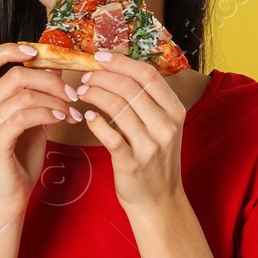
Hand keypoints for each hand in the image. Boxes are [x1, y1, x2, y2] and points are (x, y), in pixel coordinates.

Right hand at [0, 43, 75, 218]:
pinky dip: (49, 113)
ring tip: (72, 110)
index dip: (10, 49)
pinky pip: (24, 115)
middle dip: (50, 79)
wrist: (7, 201)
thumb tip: (54, 70)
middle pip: (15, 74)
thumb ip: (35, 97)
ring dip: (55, 99)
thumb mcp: (29, 122)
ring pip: (23, 93)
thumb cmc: (19, 162)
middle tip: (73, 93)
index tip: (37, 53)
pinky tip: (63, 120)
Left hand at [75, 55, 187, 211]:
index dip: (121, 62)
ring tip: (82, 93)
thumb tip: (117, 67)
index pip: (148, 75)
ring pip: (117, 107)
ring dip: (94, 95)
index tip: (99, 57)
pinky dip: (95, 122)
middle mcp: (166, 126)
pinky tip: (87, 117)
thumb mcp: (162, 125)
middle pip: (129, 87)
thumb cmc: (155, 157)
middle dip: (102, 77)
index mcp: (175, 110)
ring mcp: (150, 146)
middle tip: (85, 77)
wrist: (159, 200)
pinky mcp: (132, 164)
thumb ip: (147, 99)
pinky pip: (110, 136)